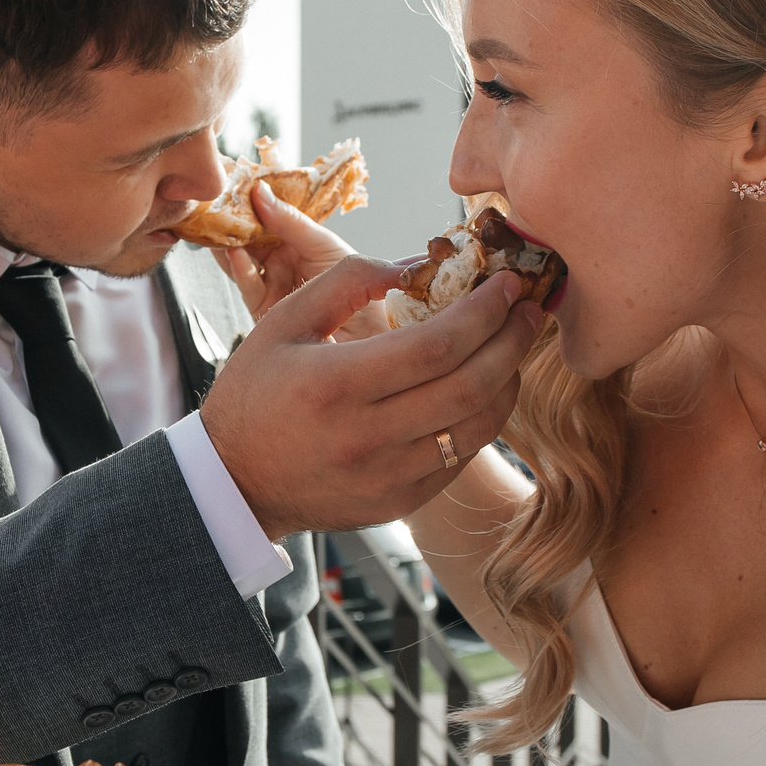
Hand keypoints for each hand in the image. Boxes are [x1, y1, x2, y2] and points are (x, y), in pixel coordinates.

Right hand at [201, 254, 545, 539]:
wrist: (234, 483)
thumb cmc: (256, 393)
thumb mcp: (283, 322)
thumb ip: (347, 281)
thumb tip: (416, 263)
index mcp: (337, 384)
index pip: (437, 345)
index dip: (484, 310)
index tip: (506, 282)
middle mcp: (367, 436)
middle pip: (471, 384)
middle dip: (513, 339)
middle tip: (531, 307)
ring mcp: (387, 477)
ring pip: (477, 426)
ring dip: (508, 380)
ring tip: (515, 345)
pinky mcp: (398, 502)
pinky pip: (460, 457)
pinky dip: (484, 418)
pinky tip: (487, 388)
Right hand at [217, 183, 383, 337]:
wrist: (368, 333)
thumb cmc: (358, 285)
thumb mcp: (324, 244)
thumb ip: (290, 221)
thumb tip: (259, 190)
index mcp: (295, 241)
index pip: (265, 216)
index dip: (249, 200)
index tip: (233, 181)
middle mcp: (279, 261)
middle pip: (248, 237)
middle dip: (231, 220)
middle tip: (213, 201)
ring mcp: (270, 284)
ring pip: (240, 260)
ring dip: (226, 242)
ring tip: (214, 224)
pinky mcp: (263, 310)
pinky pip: (248, 286)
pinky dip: (239, 268)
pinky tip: (234, 253)